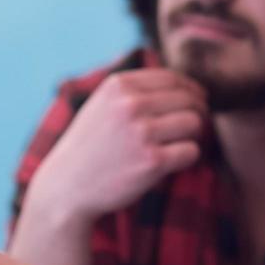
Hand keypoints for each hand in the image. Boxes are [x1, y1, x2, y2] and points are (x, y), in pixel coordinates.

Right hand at [25, 70, 207, 226]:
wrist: (67, 186)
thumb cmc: (90, 146)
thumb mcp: (102, 104)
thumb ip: (134, 90)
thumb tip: (182, 84)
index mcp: (118, 85)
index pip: (172, 78)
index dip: (191, 90)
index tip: (197, 101)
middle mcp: (130, 104)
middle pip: (188, 100)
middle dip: (197, 113)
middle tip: (193, 128)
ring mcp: (142, 132)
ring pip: (194, 123)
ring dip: (192, 136)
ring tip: (178, 145)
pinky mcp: (152, 161)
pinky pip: (191, 151)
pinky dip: (187, 157)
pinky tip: (172, 162)